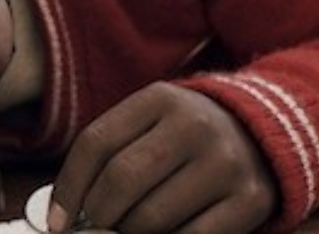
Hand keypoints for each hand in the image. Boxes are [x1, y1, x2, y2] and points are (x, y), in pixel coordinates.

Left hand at [49, 82, 276, 232]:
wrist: (261, 133)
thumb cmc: (183, 135)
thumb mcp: (148, 122)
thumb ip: (110, 154)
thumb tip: (65, 211)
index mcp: (158, 99)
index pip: (95, 143)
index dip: (69, 187)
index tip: (57, 221)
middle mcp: (193, 125)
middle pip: (121, 180)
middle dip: (97, 214)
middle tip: (94, 226)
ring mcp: (224, 162)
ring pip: (151, 217)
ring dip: (128, 232)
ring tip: (127, 227)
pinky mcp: (249, 200)